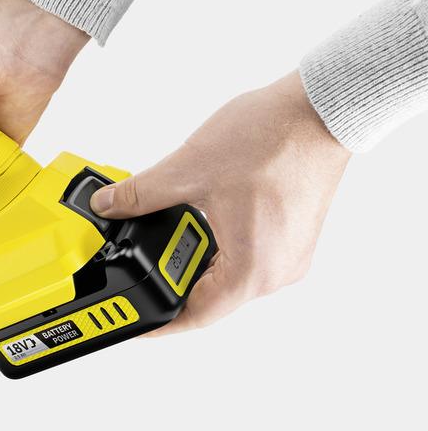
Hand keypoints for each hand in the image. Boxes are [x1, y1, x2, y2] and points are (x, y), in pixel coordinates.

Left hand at [90, 71, 351, 333]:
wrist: (322, 108)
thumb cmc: (274, 138)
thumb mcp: (188, 169)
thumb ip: (140, 195)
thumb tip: (108, 206)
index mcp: (252, 270)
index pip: (195, 316)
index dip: (159, 321)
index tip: (135, 321)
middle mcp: (275, 274)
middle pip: (211, 298)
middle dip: (172, 282)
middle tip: (142, 266)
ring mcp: (288, 258)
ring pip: (228, 278)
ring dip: (196, 262)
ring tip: (170, 238)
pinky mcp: (292, 240)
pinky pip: (247, 259)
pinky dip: (219, 250)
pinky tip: (203, 224)